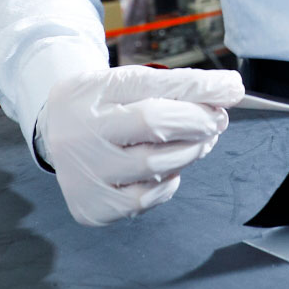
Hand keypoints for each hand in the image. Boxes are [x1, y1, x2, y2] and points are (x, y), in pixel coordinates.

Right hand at [38, 66, 243, 225]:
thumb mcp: (132, 81)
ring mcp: (83, 175)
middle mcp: (81, 134)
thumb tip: (231, 89)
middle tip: (218, 119)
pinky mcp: (91, 208)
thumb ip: (180, 84)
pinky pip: (143, 201)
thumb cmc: (104, 103)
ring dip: (189, 152)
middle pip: (153, 126)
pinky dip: (167, 184)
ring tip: (200, 140)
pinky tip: (169, 168)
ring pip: (154, 167)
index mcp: (91, 93)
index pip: (152, 87)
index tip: (232, 89)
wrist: (56, 131)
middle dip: (197, 122)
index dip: (197, 90)